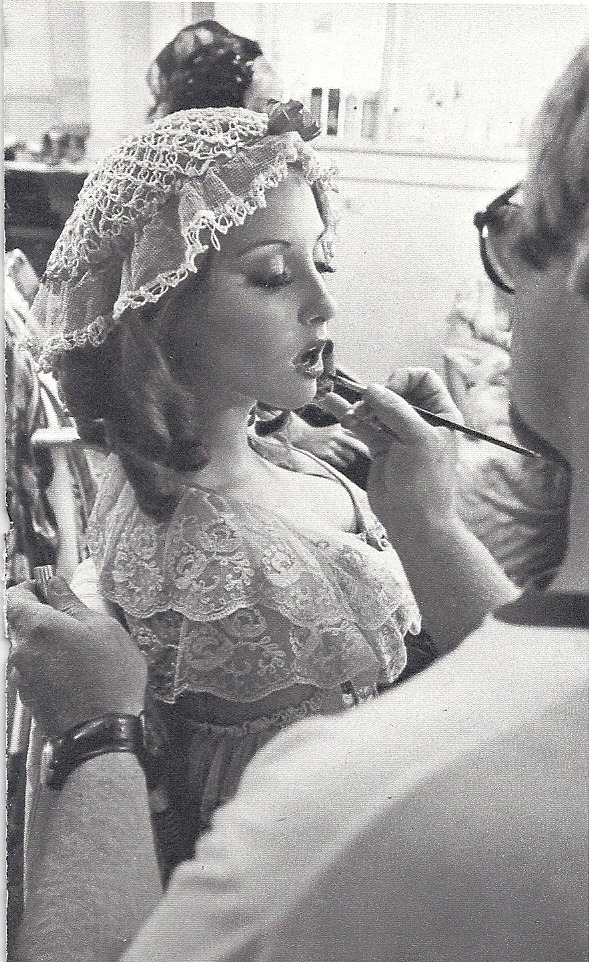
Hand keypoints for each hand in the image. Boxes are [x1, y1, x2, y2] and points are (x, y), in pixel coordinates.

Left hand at [6, 577, 146, 737]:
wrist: (100, 734)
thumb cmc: (107, 678)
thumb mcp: (102, 628)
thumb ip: (72, 603)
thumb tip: (56, 584)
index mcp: (36, 626)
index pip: (15, 596)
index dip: (31, 588)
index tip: (49, 589)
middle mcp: (21, 650)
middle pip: (22, 624)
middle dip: (46, 619)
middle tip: (77, 622)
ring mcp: (22, 677)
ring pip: (30, 649)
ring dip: (49, 645)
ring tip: (81, 653)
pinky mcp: (29, 698)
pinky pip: (35, 672)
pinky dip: (50, 667)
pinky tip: (76, 675)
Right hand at [289, 415, 369, 471]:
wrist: (303, 437)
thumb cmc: (324, 435)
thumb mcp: (337, 429)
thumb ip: (351, 432)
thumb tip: (373, 436)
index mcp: (343, 427)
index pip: (362, 433)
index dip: (372, 439)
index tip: (381, 443)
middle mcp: (339, 435)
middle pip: (360, 446)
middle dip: (367, 452)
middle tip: (373, 457)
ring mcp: (333, 444)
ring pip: (351, 457)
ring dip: (349, 459)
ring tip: (343, 456)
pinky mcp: (328, 454)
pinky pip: (342, 463)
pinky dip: (342, 463)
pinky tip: (337, 460)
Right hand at [343, 368, 462, 534]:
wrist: (413, 520)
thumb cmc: (425, 481)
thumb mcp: (417, 438)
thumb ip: (395, 409)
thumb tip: (372, 389)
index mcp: (442, 414)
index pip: (423, 379)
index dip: (404, 379)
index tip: (388, 391)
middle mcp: (421, 421)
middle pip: (397, 391)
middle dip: (379, 395)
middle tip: (367, 406)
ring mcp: (400, 433)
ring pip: (378, 408)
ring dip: (363, 407)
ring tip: (354, 416)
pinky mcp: (381, 447)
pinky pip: (364, 424)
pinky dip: (351, 417)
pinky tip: (337, 410)